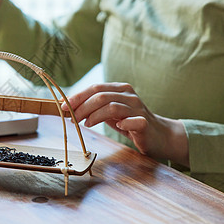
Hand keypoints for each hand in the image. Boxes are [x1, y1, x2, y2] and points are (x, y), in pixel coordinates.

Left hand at [62, 83, 188, 165]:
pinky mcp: (145, 123)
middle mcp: (129, 95)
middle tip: (70, 117)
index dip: (77, 96)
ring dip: (94, 115)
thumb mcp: (111, 112)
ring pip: (112, 106)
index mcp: (120, 89)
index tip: (63, 105)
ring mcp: (138, 108)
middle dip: (82, 106)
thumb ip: (95, 107)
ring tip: (85, 124)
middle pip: (101, 96)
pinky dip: (122, 123)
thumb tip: (69, 107)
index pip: (95, 88)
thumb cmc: (131, 123)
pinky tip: (116, 127)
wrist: (160, 135)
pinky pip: (132, 121)